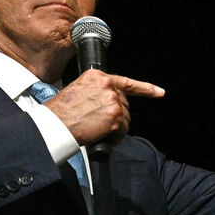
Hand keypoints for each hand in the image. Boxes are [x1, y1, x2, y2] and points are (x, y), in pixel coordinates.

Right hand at [45, 69, 164, 146]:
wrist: (55, 124)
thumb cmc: (61, 111)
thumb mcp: (79, 90)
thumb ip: (97, 91)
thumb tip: (110, 102)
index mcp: (98, 76)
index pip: (126, 82)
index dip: (145, 89)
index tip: (159, 92)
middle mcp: (107, 85)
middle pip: (124, 104)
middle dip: (116, 116)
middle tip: (98, 123)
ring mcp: (113, 101)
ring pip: (125, 118)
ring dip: (115, 128)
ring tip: (96, 130)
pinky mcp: (115, 117)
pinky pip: (123, 130)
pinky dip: (115, 138)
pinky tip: (102, 137)